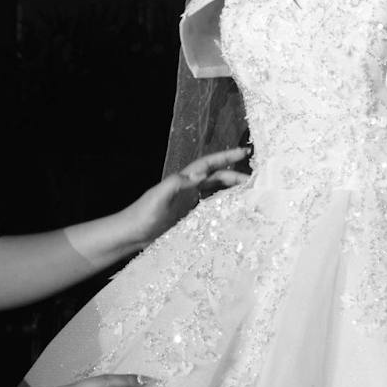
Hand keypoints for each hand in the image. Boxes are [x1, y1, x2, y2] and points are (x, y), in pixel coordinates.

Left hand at [123, 147, 249, 245]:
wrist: (132, 234)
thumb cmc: (142, 214)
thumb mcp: (158, 196)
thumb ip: (177, 183)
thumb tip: (200, 175)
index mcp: (183, 181)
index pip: (208, 165)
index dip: (225, 156)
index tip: (243, 151)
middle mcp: (189, 190)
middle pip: (217, 178)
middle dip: (235, 175)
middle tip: (254, 180)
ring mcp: (190, 204)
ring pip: (216, 194)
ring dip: (232, 192)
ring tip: (250, 194)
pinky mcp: (190, 219)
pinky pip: (212, 210)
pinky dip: (224, 208)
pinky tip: (235, 212)